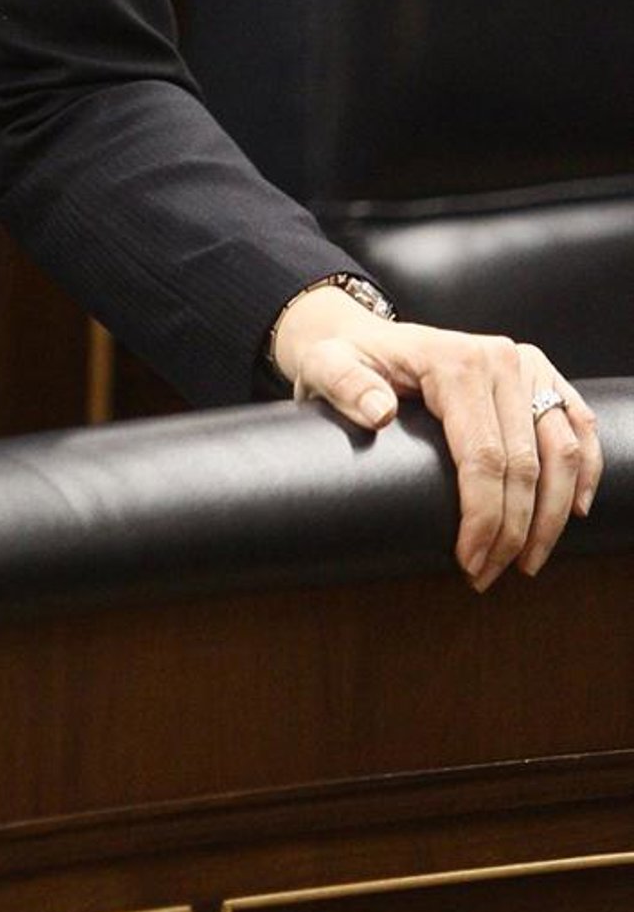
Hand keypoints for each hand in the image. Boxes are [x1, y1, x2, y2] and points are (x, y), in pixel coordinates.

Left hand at [269, 286, 602, 589]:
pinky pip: (577, 424)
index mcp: (455, 361)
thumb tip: (378, 413)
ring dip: (552, 515)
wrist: (362, 336)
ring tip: (527, 560)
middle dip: (513, 531)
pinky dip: (585, 470)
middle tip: (489, 574)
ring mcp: (525, 366)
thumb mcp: (326, 367)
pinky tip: (577, 511)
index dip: (483, 517)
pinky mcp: (539, 375)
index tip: (470, 562)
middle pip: (525, 464)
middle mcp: (499, 359)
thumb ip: (345, 385)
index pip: (485, 456)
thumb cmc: (346, 359)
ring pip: (561, 451)